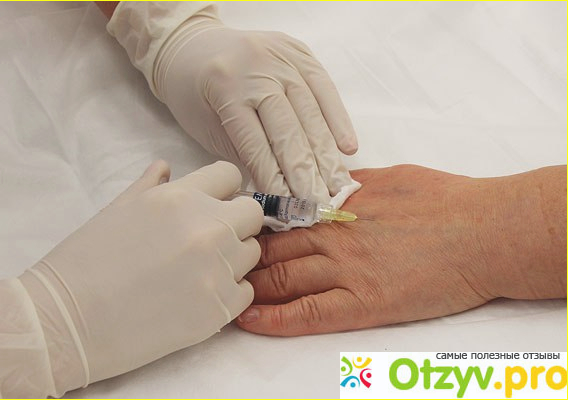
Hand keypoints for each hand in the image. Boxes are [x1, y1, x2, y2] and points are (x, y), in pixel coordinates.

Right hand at [0, 160, 262, 396]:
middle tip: (209, 242)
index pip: (231, 176)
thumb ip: (150, 186)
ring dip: (232, 260)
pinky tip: (198, 298)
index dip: (224, 191)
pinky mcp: (219, 309)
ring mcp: (217, 269)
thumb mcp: (117, 209)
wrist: (65, 320)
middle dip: (236, 223)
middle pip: (252, 214)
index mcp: (180, 197)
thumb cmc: (84, 261)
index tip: (214, 206)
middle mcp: (208, 227)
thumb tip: (167, 168)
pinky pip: (245, 292)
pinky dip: (228, 294)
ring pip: (251, 254)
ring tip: (197, 273)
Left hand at [152, 14, 357, 200]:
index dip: (276, 179)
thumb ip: (245, 153)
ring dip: (327, 155)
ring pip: (311, 112)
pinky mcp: (298, 51)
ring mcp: (281, 57)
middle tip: (320, 206)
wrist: (189, 43)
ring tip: (338, 187)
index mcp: (226, 88)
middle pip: (289, 129)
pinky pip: (325, 88)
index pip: (257, 143)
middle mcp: (257, 69)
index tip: (291, 210)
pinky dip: (338, 120)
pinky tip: (348, 148)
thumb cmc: (193, 93)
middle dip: (307, 174)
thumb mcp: (206, 127)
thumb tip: (282, 191)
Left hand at [236, 165, 566, 335]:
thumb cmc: (446, 199)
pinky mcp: (364, 302)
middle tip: (216, 263)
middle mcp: (335, 235)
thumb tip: (329, 183)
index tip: (233, 231)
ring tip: (223, 291)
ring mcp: (347, 269)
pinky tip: (250, 319)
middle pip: (273, 247)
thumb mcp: (392, 176)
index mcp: (339, 204)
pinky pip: (309, 313)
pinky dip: (275, 318)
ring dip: (249, 285)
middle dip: (242, 257)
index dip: (253, 226)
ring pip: (282, 277)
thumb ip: (353, 184)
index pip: (280, 216)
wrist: (486, 231)